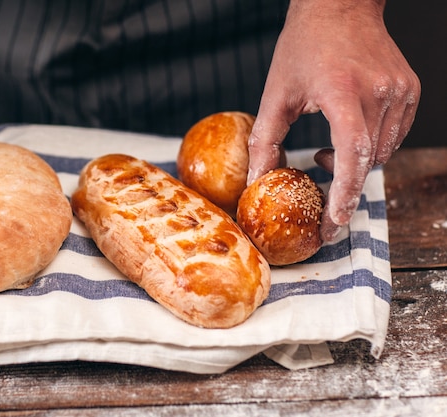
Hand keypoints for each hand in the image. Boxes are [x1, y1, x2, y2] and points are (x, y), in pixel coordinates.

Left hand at [247, 0, 419, 241]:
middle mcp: (378, 92)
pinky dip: (371, 146)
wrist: (339, 6)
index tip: (333, 223)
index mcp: (343, 92)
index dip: (344, 194)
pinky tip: (348, 132)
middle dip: (343, 182)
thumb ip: (265, 141)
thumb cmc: (303, 47)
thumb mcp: (276, 94)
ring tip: (326, 148)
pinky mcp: (409, 90)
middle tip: (317, 179)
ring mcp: (399, 91)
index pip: (352, 155)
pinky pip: (393, 136)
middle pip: (366, 160)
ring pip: (382, 152)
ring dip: (355, 162)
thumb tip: (257, 182)